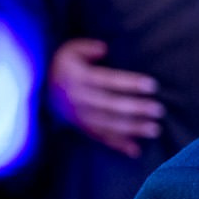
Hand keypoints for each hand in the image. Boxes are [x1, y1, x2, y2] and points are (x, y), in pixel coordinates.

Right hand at [47, 38, 163, 157]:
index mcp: (79, 78)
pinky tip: (135, 150)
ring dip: (133, 128)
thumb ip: (87, 47)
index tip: (153, 85)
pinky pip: (100, 138)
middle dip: (137, 108)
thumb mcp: (69, 50)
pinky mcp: (81, 128)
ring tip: (155, 129)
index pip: (109, 81)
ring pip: (109, 124)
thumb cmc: (64, 65)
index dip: (131, 83)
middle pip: (111, 105)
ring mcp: (80, 116)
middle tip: (159, 110)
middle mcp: (79, 99)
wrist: (39, 88)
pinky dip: (118, 145)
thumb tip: (103, 49)